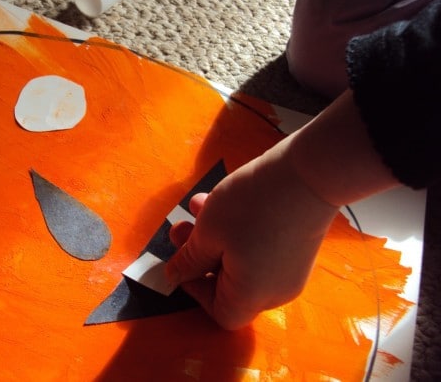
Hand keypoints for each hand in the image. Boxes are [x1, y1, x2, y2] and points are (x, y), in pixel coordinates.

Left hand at [166, 139, 339, 329]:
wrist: (309, 172)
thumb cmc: (251, 207)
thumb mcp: (209, 232)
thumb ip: (188, 260)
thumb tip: (175, 276)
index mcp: (252, 295)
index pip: (221, 313)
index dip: (196, 291)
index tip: (182, 262)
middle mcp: (275, 290)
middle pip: (229, 285)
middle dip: (199, 254)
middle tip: (180, 227)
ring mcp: (290, 269)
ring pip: (241, 261)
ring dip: (214, 236)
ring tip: (195, 206)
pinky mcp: (297, 246)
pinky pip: (259, 248)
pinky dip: (237, 230)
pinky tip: (220, 198)